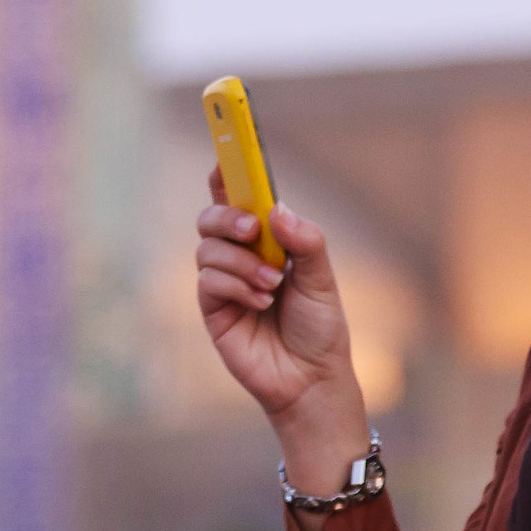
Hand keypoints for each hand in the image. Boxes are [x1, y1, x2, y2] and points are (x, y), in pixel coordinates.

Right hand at [195, 174, 369, 492]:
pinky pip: (207, 281)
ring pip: (207, 248)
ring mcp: (224, 282)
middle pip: (212, 215)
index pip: (242, 197)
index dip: (229, 170)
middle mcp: (241, 256)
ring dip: (241, 263)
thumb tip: (276, 210)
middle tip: (252, 230)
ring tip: (272, 285)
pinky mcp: (213, 309)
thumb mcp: (322, 279)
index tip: (226, 150)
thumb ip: (305, 241)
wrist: (311, 379)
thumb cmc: (320, 329)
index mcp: (269, 241)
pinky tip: (260, 303)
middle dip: (228, 216)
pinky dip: (235, 285)